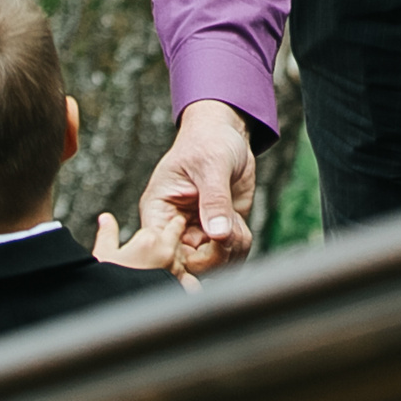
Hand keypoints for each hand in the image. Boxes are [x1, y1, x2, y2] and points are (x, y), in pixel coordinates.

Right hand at [92, 208, 198, 286]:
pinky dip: (187, 281)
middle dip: (172, 237)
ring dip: (176, 258)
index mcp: (149, 241)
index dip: (152, 233)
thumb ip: (107, 233)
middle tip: (175, 229)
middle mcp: (166, 253)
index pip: (156, 229)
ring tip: (168, 261)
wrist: (114, 310)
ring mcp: (174, 271)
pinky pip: (189, 281)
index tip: (160, 227)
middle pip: (174, 239)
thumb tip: (105, 219)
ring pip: (182, 258)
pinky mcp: (178, 288)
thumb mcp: (103, 254)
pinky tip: (183, 284)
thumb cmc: (109, 285)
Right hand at [139, 99, 254, 274]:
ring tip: (237, 225)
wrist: (228, 134)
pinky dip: (240, 246)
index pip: (160, 250)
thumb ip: (214, 199)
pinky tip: (241, 225)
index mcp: (159, 211)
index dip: (179, 260)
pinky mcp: (220, 233)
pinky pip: (230, 256)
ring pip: (211, 266)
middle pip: (187, 266)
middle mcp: (176, 228)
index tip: (207, 245)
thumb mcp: (211, 165)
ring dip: (231, 251)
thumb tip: (218, 233)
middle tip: (231, 234)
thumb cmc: (208, 140)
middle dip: (214, 256)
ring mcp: (198, 233)